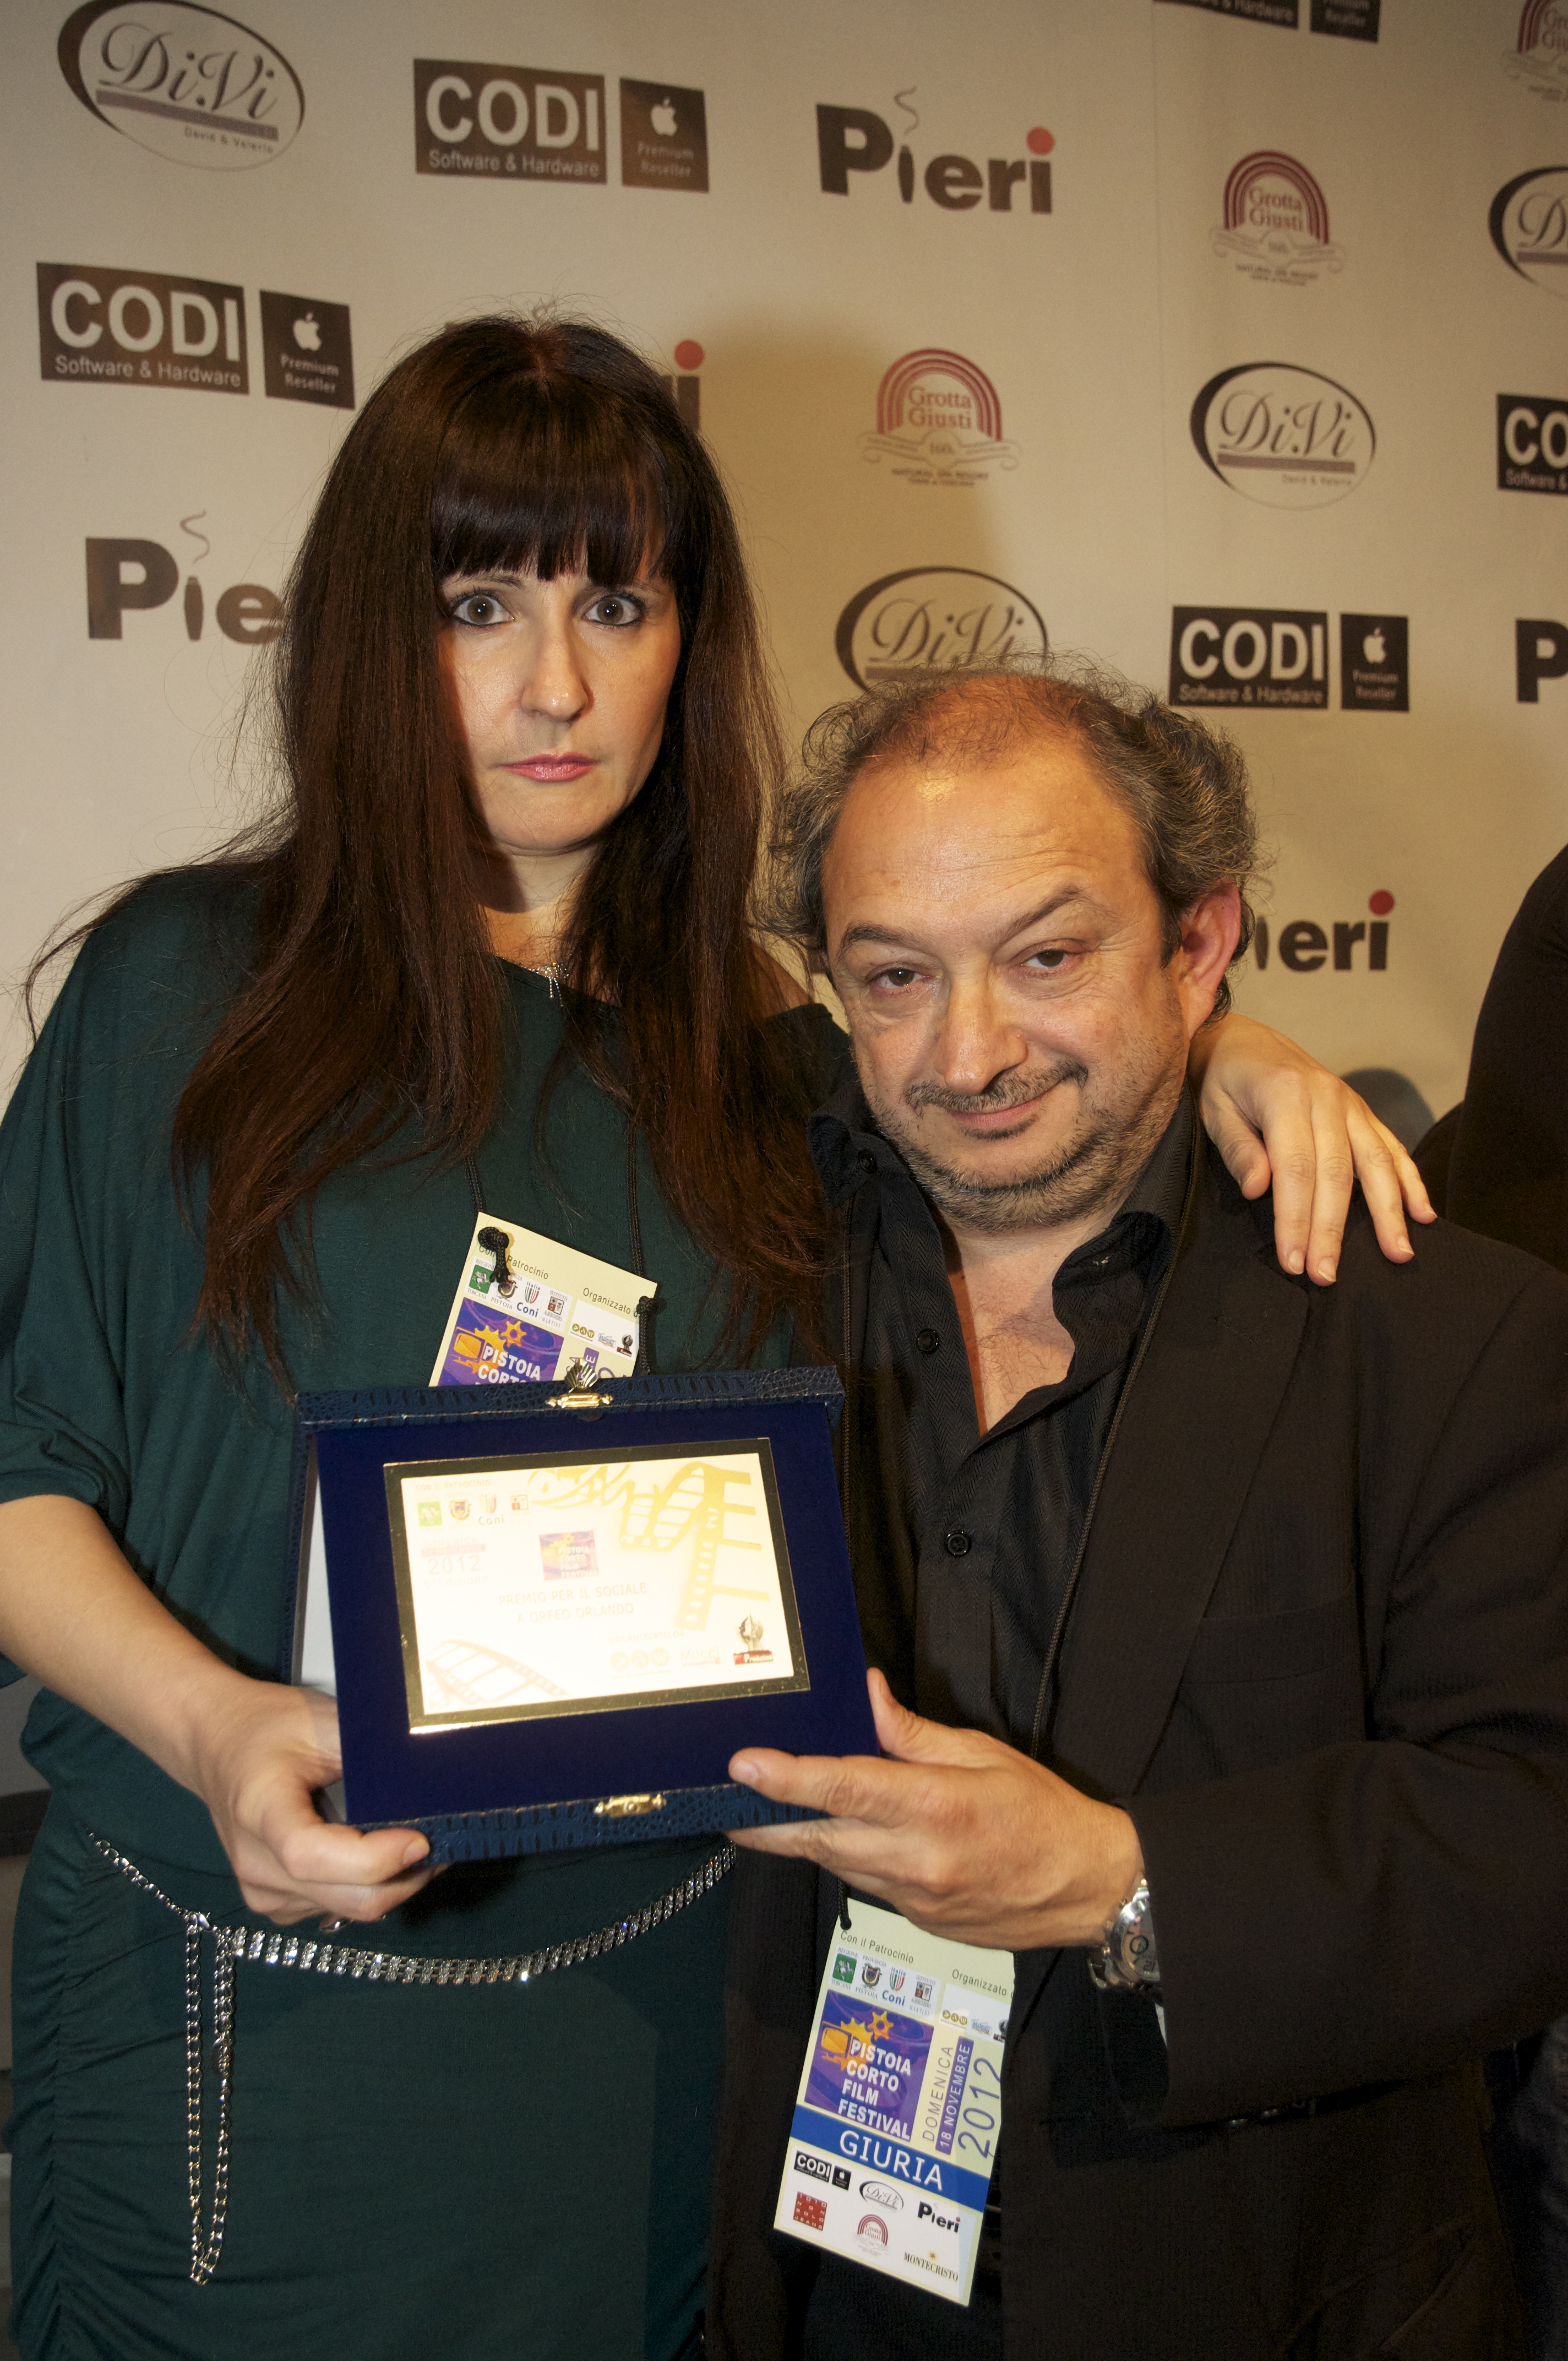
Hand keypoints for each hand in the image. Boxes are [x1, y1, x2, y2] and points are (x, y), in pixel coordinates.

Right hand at [186, 1675, 435, 1925]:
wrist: (217, 1744)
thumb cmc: (268, 1726)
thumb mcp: (323, 1721)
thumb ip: (372, 1755)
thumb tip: (435, 1784)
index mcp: (260, 1811)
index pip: (312, 1856)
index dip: (374, 1858)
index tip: (422, 1837)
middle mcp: (255, 1864)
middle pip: (347, 1897)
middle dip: (407, 1875)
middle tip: (445, 1837)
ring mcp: (263, 1892)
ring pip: (350, 1909)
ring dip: (394, 1883)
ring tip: (415, 1838)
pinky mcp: (276, 1904)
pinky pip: (339, 1910)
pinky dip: (370, 1887)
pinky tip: (380, 1853)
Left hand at [727, 1670, 1141, 1952]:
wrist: (1087, 1887)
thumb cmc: (1041, 1812)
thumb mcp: (983, 1753)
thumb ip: (914, 1733)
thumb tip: (868, 1696)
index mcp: (936, 1808)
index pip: (844, 1788)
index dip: (787, 1777)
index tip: (744, 1765)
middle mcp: (918, 1859)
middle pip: (819, 1839)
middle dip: (765, 1822)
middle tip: (724, 1804)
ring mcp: (915, 1898)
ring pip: (837, 1864)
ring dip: (800, 1840)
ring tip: (763, 1814)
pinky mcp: (917, 1920)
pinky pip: (865, 1883)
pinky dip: (845, 1858)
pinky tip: (836, 1837)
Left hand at [1190, 1013, 1434, 1283]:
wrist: (1239, 1039)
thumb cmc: (1222, 1080)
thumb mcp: (1214, 1110)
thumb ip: (1237, 1148)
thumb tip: (1259, 1190)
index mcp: (1285, 1094)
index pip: (1296, 1168)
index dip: (1296, 1218)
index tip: (1294, 1260)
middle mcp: (1326, 1097)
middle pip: (1337, 1173)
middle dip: (1333, 1229)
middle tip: (1327, 1275)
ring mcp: (1350, 1103)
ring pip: (1376, 1161)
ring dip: (1388, 1211)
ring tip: (1397, 1254)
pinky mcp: (1361, 1111)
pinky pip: (1392, 1146)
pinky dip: (1410, 1181)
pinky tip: (1424, 1215)